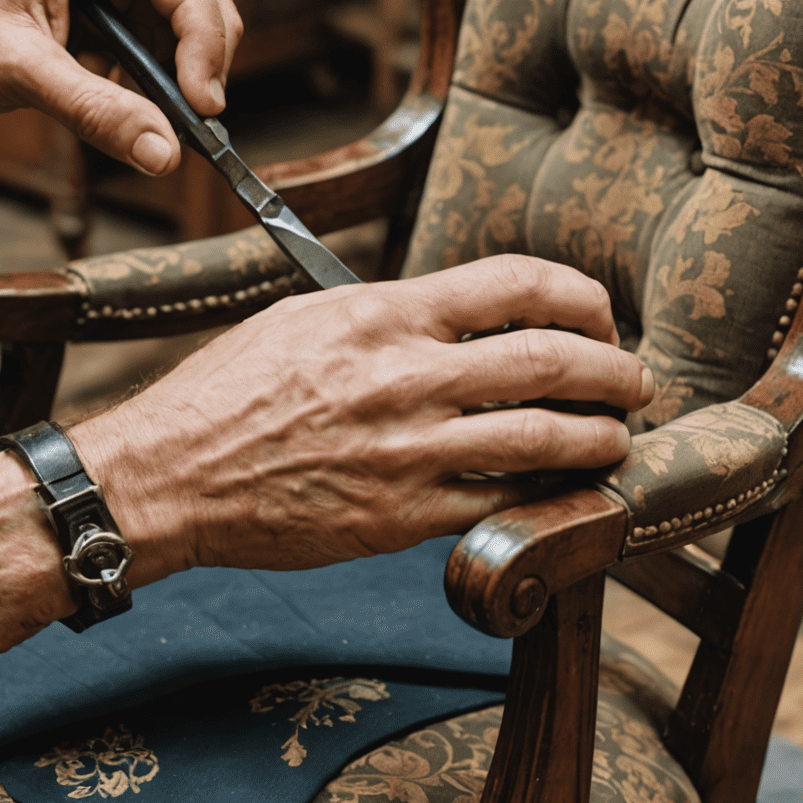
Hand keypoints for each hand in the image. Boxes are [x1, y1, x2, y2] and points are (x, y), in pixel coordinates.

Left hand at [0, 0, 240, 175]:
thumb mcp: (19, 73)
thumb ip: (96, 112)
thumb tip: (163, 153)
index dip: (202, 33)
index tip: (203, 98)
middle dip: (204, 42)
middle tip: (198, 108)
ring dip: (183, 50)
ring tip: (163, 104)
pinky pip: (155, 13)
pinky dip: (160, 56)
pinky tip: (135, 90)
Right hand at [74, 255, 653, 575]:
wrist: (170, 475)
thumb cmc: (225, 392)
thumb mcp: (304, 319)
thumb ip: (386, 315)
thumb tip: (452, 317)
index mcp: (383, 315)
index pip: (517, 284)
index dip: (580, 297)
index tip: (596, 316)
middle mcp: (407, 377)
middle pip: (554, 361)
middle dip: (614, 371)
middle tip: (633, 382)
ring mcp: (410, 452)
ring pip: (546, 439)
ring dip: (600, 438)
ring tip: (614, 439)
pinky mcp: (403, 518)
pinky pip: (503, 506)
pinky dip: (548, 499)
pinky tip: (564, 496)